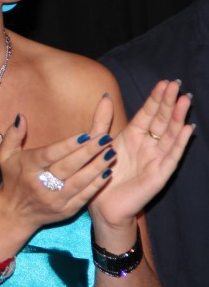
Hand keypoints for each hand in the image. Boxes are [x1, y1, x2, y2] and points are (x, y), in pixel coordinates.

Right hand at [0, 113, 116, 235]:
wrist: (14, 213)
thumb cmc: (13, 178)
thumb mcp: (6, 155)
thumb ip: (12, 135)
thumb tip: (22, 117)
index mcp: (28, 168)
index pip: (50, 155)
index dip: (67, 145)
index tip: (85, 134)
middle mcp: (41, 184)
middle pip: (68, 167)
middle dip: (88, 152)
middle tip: (105, 138)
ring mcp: (55, 199)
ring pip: (79, 182)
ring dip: (97, 167)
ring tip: (111, 153)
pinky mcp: (66, 210)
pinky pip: (84, 196)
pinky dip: (97, 185)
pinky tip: (108, 173)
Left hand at [89, 80, 192, 228]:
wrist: (103, 204)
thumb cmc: (102, 173)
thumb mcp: (99, 142)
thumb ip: (102, 120)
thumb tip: (106, 95)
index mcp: (133, 136)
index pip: (148, 113)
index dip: (156, 98)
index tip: (164, 82)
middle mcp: (147, 145)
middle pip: (161, 120)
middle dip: (169, 102)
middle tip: (176, 84)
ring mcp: (155, 159)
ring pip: (170, 135)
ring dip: (178, 118)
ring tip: (185, 100)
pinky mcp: (159, 174)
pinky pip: (172, 157)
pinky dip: (180, 143)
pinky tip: (188, 129)